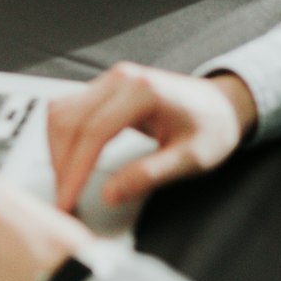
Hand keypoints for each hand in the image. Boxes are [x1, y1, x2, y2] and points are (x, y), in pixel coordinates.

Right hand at [49, 63, 256, 213]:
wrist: (223, 104)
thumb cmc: (212, 128)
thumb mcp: (190, 159)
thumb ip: (149, 175)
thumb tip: (109, 195)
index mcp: (143, 91)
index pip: (93, 131)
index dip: (75, 170)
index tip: (67, 200)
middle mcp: (121, 78)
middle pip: (69, 120)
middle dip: (61, 164)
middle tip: (64, 201)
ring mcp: (111, 80)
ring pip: (62, 112)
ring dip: (57, 150)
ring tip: (65, 185)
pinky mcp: (106, 88)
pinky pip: (71, 109)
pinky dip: (64, 138)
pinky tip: (70, 163)